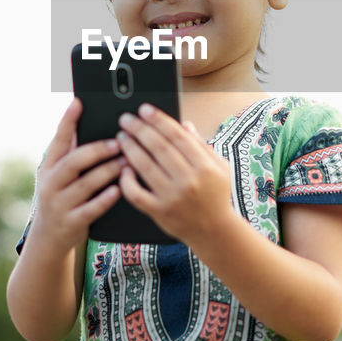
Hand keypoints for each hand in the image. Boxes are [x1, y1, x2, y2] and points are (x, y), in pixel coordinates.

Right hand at [30, 98, 124, 252]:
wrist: (49, 238)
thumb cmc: (63, 197)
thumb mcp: (60, 175)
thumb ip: (73, 153)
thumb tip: (94, 123)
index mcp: (49, 166)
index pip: (58, 139)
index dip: (68, 120)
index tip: (79, 102)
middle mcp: (50, 183)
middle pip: (73, 161)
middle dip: (97, 150)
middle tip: (118, 142)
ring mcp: (59, 204)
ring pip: (85, 184)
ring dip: (107, 171)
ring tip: (126, 162)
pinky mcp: (71, 223)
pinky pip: (91, 209)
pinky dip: (105, 198)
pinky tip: (119, 190)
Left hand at [115, 103, 235, 245]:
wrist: (214, 231)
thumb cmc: (216, 195)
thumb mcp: (219, 167)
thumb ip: (201, 145)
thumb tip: (184, 124)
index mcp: (205, 166)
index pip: (177, 136)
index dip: (159, 120)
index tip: (144, 109)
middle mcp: (189, 181)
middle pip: (159, 148)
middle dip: (140, 129)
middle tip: (126, 119)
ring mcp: (172, 197)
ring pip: (145, 167)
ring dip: (131, 149)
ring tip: (122, 136)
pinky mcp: (159, 212)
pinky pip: (136, 194)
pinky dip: (127, 181)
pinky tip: (124, 168)